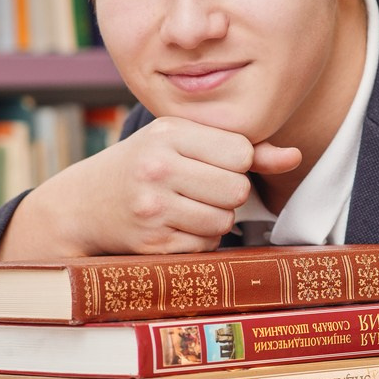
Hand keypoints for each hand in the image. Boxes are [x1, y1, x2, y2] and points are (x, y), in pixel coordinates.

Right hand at [0, 117, 300, 259]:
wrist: (82, 205)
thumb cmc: (143, 166)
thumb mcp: (182, 142)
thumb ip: (243, 149)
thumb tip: (296, 156)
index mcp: (167, 133)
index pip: (240, 152)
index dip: (235, 163)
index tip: (210, 163)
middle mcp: (157, 168)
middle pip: (237, 189)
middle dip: (227, 193)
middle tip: (198, 188)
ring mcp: (153, 208)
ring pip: (225, 221)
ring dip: (215, 219)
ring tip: (186, 206)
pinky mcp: (153, 243)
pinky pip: (207, 245)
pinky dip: (199, 239)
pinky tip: (175, 226)